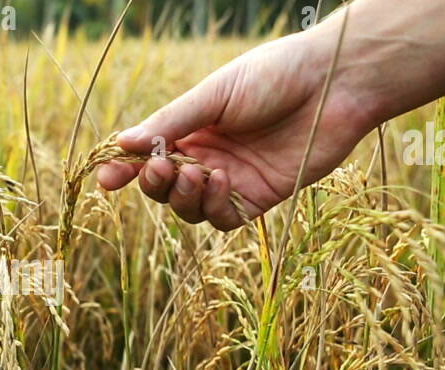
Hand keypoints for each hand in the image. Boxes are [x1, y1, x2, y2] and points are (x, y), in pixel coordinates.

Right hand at [97, 29, 380, 230]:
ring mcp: (231, 180)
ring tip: (197, 174)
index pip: (147, 156)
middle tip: (162, 168)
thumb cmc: (275, 75)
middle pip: (164, 188)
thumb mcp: (214, 95)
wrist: (336, 83)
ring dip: (184, 197)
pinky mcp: (259, 198)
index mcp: (191, 128)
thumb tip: (121, 143)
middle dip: (155, 183)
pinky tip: (223, 182)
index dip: (125, 170)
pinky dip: (214, 208)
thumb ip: (170, 122)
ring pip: (189, 209)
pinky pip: (223, 219)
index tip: (108, 179)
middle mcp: (207, 156)